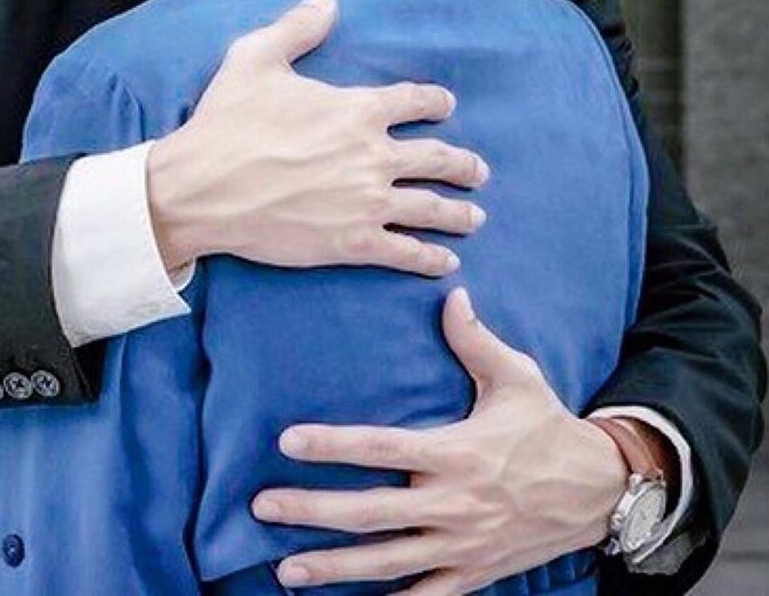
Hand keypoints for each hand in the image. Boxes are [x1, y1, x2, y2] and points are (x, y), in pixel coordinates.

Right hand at [147, 0, 487, 273]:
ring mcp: (367, 202)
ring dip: (458, 213)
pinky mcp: (353, 243)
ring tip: (475, 218)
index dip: (435, 101)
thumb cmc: (227, 122)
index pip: (413, 101)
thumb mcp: (256, 57)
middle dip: (464, 164)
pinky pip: (404, 251)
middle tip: (479, 170)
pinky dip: (430, 257)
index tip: (447, 105)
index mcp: (356, 109)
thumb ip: (298, 27)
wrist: (202, 188)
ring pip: (430, 207)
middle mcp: (373, 155)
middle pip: (436, 157)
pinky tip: (446, 261)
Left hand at [252, 288, 628, 594]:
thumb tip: (450, 294)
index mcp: (455, 452)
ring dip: (333, 568)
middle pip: (369, 511)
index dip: (332, 445)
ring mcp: (461, 545)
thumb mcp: (516, 377)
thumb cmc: (547, 427)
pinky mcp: (474, 573)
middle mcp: (452, 503)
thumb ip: (475, 340)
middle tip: (262, 507)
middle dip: (311, 511)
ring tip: (286, 570)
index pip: (380, 447)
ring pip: (386, 562)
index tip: (288, 440)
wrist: (599, 490)